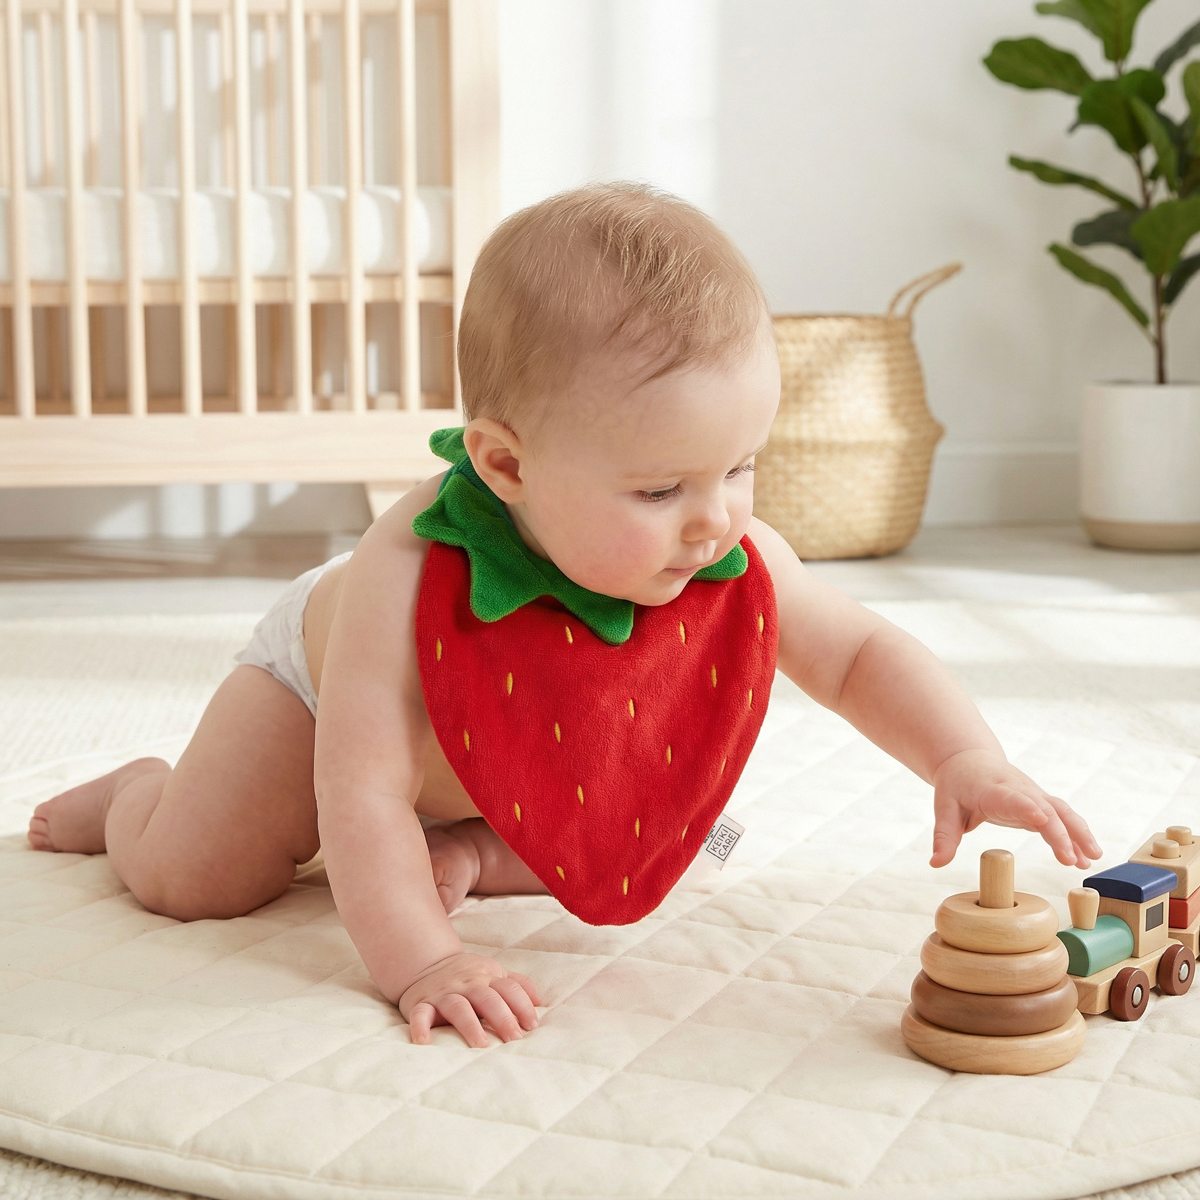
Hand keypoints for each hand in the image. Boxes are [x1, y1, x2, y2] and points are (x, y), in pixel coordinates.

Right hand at [399, 952, 541, 1047]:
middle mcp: (467, 984)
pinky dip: (420, 1027)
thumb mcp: (493, 973)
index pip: (509, 988)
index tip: (532, 1026)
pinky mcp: (420, 1004)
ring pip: (458, 1006)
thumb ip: (517, 985)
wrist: (426, 964)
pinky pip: (420, 1014)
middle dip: (503, 1017)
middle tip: (514, 1039)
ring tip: (481, 1045)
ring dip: (470, 1025)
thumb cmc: (468, 976)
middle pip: (487, 998)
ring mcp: (444, 993)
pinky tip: (424, 1042)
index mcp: (487, 977)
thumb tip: (540, 1002)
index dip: (522, 1005)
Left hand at [930, 748, 1101, 868]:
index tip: (1041, 820)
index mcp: (993, 789)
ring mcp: (1033, 795)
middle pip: (1044, 808)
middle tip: (1070, 859)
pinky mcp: (1040, 802)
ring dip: (1078, 833)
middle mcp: (1019, 790)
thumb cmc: (956, 785)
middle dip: (1060, 833)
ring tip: (1091, 859)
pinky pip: (1063, 817)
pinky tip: (1085, 857)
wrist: (969, 760)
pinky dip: (1075, 835)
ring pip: (1061, 811)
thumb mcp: (944, 808)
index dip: (1027, 808)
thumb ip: (944, 836)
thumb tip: (935, 863)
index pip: (1013, 798)